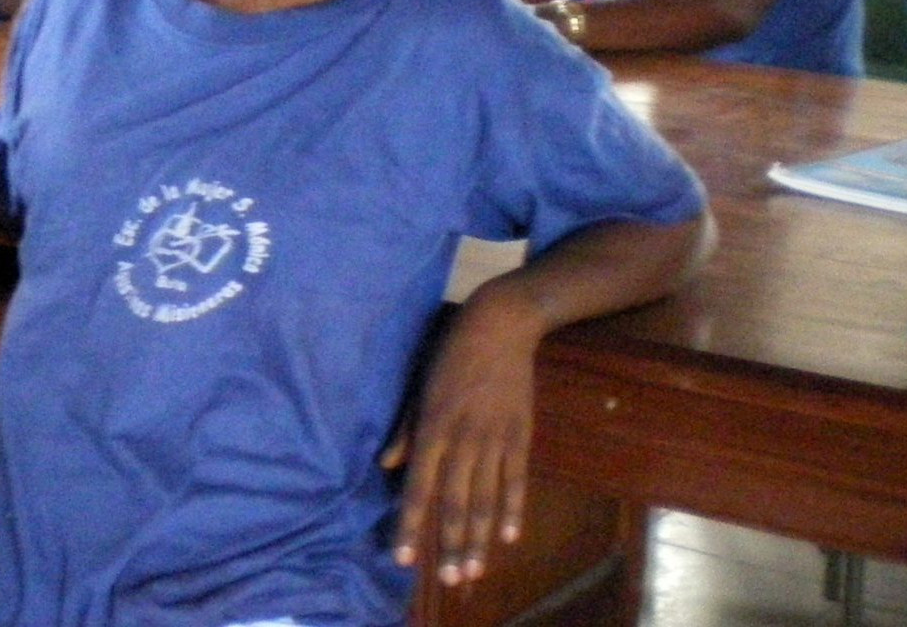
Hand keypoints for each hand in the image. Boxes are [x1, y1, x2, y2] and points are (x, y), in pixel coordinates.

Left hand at [383, 289, 542, 588]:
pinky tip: (508, 536)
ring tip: (474, 571)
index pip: (418, 488)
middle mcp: (463, 440)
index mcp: (432, 427)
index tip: (403, 558)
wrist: (500, 325)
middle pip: (455, 503)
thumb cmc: (448, 352)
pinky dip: (512, 510)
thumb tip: (386, 467)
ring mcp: (494, 439)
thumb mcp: (417, 385)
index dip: (410, 525)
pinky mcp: (520, 435)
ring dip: (480, 539)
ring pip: (486, 500)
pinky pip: (515, 480)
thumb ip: (404, 429)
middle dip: (450, 546)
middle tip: (449, 581)